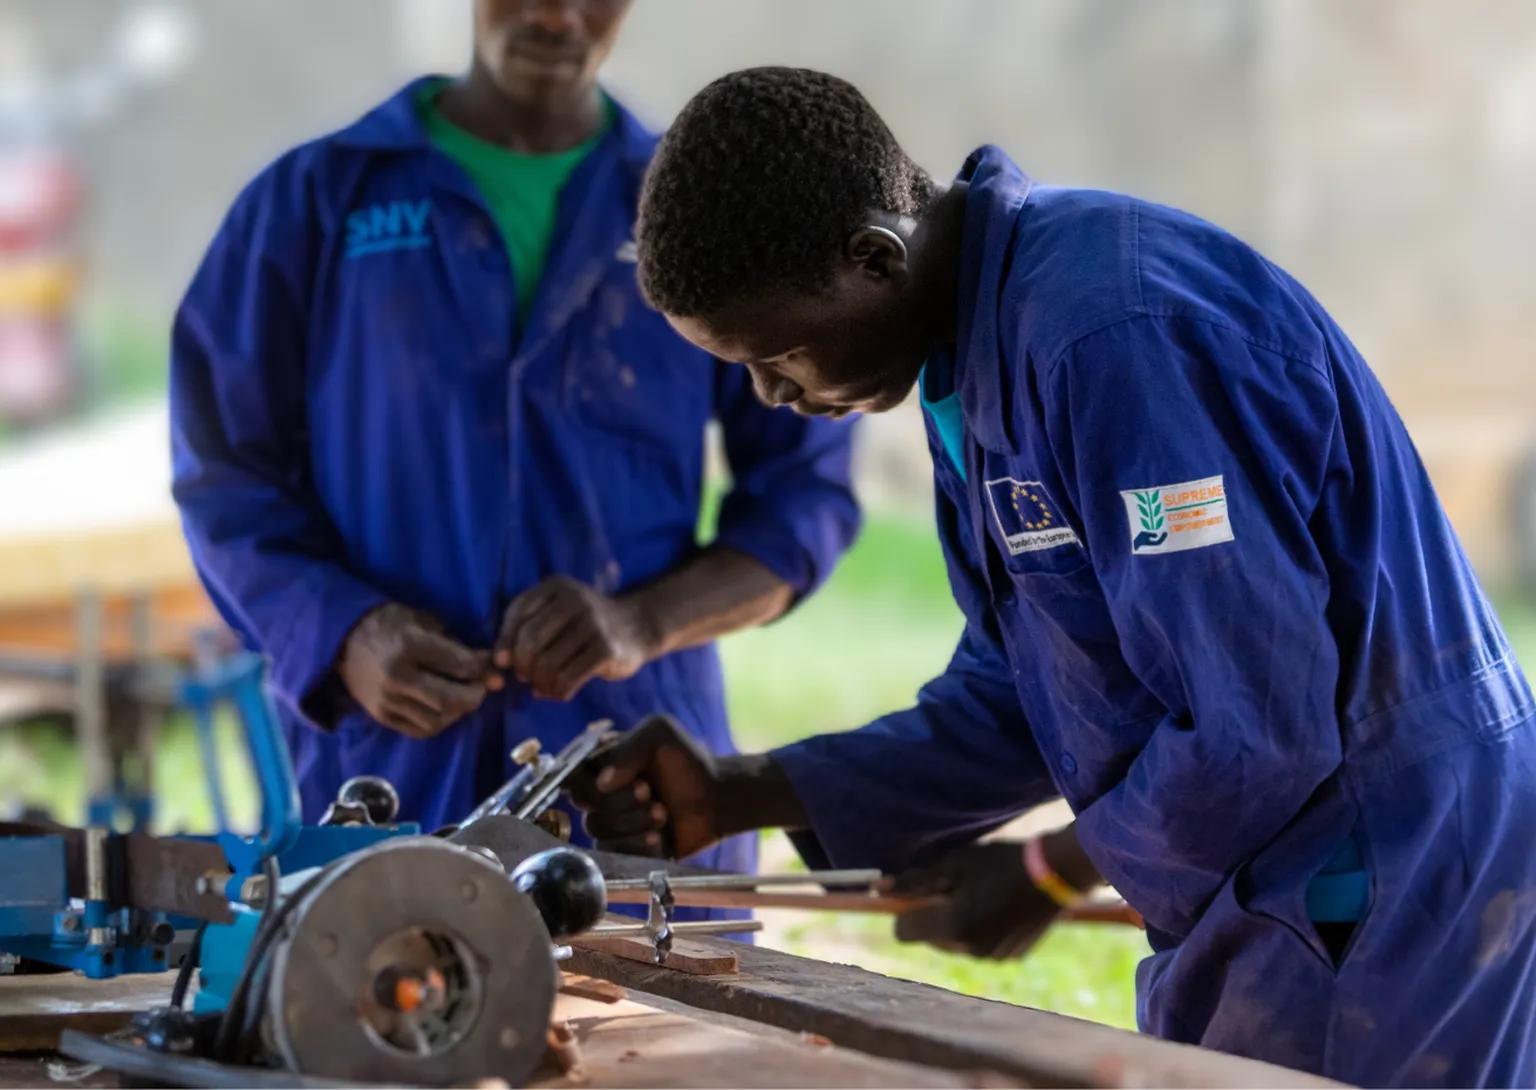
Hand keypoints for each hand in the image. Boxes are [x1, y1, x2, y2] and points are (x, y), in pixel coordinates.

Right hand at [336, 603, 492, 739]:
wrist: (342, 640)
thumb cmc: (387, 623)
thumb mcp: (421, 620)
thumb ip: (453, 644)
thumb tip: (486, 663)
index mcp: (409, 646)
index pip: (459, 665)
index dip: (483, 668)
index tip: (493, 666)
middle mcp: (397, 677)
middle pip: (451, 699)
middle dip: (476, 694)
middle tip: (483, 686)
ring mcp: (388, 701)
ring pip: (438, 719)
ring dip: (459, 711)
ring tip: (464, 697)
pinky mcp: (382, 716)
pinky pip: (421, 729)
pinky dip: (440, 722)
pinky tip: (446, 709)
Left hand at [494, 577, 658, 700]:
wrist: (637, 627)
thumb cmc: (586, 624)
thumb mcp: (557, 614)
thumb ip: (525, 629)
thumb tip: (500, 662)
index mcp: (556, 586)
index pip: (518, 612)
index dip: (505, 642)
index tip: (505, 663)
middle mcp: (574, 600)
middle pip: (530, 640)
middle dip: (523, 666)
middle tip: (528, 678)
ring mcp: (592, 624)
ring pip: (547, 664)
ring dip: (540, 683)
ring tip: (545, 687)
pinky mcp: (605, 649)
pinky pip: (568, 679)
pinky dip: (558, 692)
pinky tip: (561, 692)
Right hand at [566, 715, 724, 858]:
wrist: (716, 798)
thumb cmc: (687, 760)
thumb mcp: (660, 734)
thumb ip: (629, 748)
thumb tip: (602, 782)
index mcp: (602, 761)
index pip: (571, 773)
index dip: (586, 780)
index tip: (610, 780)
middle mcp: (601, 791)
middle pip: (584, 802)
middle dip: (618, 800)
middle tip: (649, 791)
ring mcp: (611, 821)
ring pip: (597, 829)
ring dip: (632, 823)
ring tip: (663, 813)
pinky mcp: (623, 847)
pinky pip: (612, 853)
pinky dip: (636, 846)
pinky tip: (659, 839)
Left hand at [891, 841, 1061, 959]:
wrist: (1056, 874)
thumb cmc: (1000, 861)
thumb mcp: (954, 863)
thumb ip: (914, 880)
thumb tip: (876, 888)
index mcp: (952, 926)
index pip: (903, 932)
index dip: (906, 910)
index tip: (922, 891)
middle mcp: (969, 950)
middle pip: (929, 938)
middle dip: (934, 915)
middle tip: (958, 887)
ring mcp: (991, 958)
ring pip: (953, 943)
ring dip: (956, 924)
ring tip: (981, 895)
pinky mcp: (1009, 958)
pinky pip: (979, 947)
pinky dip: (980, 931)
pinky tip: (999, 907)